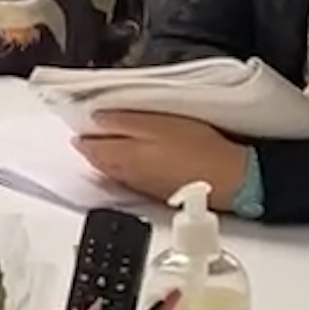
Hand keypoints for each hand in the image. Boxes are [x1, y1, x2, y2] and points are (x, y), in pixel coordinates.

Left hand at [72, 110, 251, 209]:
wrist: (227, 179)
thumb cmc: (196, 148)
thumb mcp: (158, 124)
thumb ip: (124, 122)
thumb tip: (96, 119)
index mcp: (122, 156)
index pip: (89, 146)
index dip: (84, 131)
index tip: (82, 119)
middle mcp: (125, 174)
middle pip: (97, 160)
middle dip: (91, 145)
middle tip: (90, 129)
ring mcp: (140, 184)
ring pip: (112, 170)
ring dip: (106, 157)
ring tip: (108, 141)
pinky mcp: (155, 190)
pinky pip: (129, 178)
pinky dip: (124, 166)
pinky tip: (132, 158)